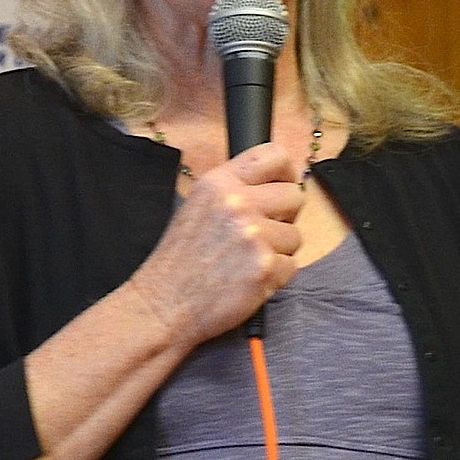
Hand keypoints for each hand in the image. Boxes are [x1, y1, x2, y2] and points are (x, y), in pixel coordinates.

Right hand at [128, 142, 304, 347]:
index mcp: (219, 183)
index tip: (286, 184)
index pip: (273, 155)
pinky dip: (275, 277)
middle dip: (286, 217)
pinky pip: (292, 266)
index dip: (287, 172)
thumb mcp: (197, 207)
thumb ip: (233, 191)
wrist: (163, 304)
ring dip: (279, 251)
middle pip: (295, 196)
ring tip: (246, 262)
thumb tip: (275, 186)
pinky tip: (248, 280)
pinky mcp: (265, 267)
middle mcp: (237, 203)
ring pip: (295, 236)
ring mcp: (253, 235)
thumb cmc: (180, 261)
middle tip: (264, 234)